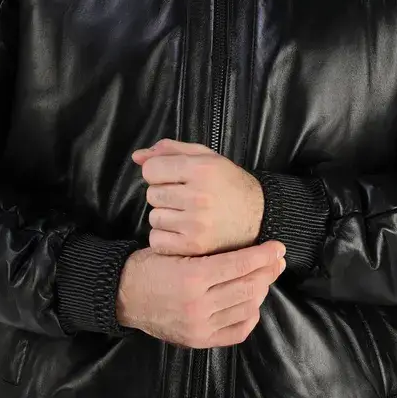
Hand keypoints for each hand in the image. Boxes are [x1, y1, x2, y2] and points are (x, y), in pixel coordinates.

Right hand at [116, 242, 285, 347]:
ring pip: (246, 309)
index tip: (278, 248)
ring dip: (260, 292)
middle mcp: (198, 304)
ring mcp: (199, 326)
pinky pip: (237, 332)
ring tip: (264, 278)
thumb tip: (249, 249)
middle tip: (277, 261)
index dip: (264, 255)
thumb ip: (210, 252)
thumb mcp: (176, 250)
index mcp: (193, 276)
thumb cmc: (149, 266)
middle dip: (268, 272)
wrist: (123, 295)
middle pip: (248, 287)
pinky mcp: (198, 340)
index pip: (240, 265)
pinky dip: (250, 317)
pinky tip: (252, 303)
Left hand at [131, 138, 264, 256]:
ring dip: (165, 216)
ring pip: (153, 217)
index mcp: (201, 169)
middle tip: (185, 197)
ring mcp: (196, 224)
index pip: (151, 170)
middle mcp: (199, 196)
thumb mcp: (206, 158)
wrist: (259, 216)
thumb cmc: (229, 184)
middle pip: (151, 194)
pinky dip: (165, 237)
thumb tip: (137, 157)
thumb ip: (171, 151)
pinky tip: (182, 231)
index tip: (173, 178)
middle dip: (164, 194)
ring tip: (187, 214)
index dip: (159, 172)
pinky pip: (157, 240)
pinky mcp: (194, 246)